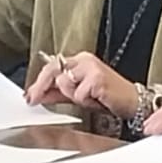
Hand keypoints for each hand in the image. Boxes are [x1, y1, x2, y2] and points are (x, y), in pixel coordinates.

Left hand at [24, 51, 138, 117]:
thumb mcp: (78, 94)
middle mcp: (85, 60)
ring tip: (88, 98)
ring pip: (64, 83)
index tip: (29, 95)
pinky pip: (78, 94)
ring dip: (73, 96)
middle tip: (34, 99)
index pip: (53, 66)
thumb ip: (58, 93)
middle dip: (42, 87)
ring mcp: (92, 68)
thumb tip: (38, 95)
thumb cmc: (108, 96)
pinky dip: (84, 101)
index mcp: (80, 61)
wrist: (132, 102)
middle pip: (53, 70)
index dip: (38, 81)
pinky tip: (97, 99)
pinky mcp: (97, 78)